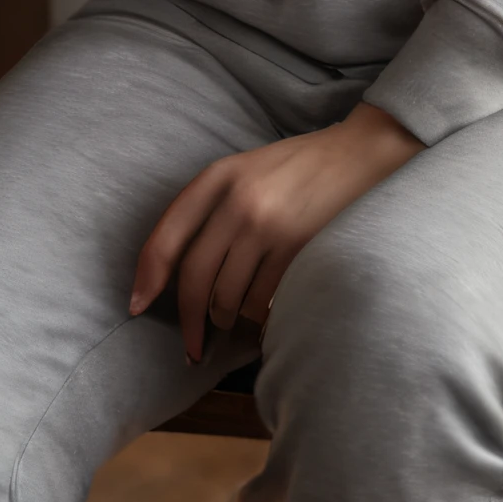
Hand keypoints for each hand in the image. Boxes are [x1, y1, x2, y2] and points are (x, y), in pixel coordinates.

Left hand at [130, 103, 421, 363]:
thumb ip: (213, 208)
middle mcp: (239, 201)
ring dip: (229, 319)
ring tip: (240, 316)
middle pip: (195, 280)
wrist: (364, 153)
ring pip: (229, 299)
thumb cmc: (300, 167)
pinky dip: (260, 319)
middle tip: (192, 348)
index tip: (137, 307)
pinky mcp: (300, 250)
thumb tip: (178, 274)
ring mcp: (270, 227)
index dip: (147, 279)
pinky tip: (268, 314)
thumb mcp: (248, 169)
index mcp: (220, 176)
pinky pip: (264, 304)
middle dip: (189, 323)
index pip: (167, 236)